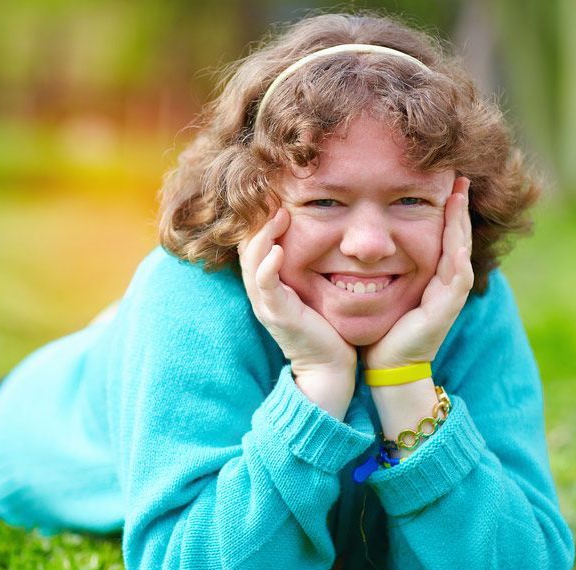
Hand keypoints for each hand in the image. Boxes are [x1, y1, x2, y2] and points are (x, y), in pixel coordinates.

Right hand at [238, 208, 356, 417]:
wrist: (329, 366)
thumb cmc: (326, 327)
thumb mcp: (314, 289)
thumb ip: (310, 266)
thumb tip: (327, 236)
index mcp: (268, 284)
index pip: (254, 243)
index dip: (261, 219)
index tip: (278, 196)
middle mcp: (261, 292)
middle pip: (247, 247)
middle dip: (259, 220)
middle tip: (275, 197)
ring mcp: (266, 303)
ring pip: (251, 262)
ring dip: (263, 236)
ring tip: (278, 215)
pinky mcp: (277, 315)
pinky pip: (265, 286)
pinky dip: (268, 266)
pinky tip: (278, 250)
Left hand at [362, 177, 474, 369]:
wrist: (388, 366)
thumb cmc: (382, 329)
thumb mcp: (382, 288)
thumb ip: (381, 267)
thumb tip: (360, 242)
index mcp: (433, 277)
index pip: (445, 235)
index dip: (447, 210)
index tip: (446, 181)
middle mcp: (446, 284)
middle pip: (458, 237)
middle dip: (459, 208)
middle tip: (460, 179)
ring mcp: (448, 297)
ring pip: (460, 252)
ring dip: (461, 224)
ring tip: (460, 197)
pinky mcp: (444, 311)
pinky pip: (456, 279)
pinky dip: (456, 258)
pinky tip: (454, 240)